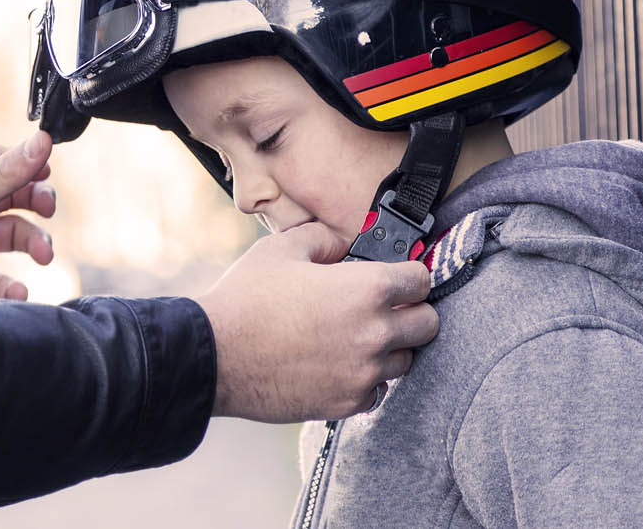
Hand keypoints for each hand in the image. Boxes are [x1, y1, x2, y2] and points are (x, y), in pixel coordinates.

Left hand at [0, 130, 56, 298]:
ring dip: (35, 243)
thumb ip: (4, 175)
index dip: (26, 163)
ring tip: (43, 255)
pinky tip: (18, 290)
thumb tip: (43, 140)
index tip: (48, 171)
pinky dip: (16, 286)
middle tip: (48, 211)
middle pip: (15, 197)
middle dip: (37, 202)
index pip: (0, 160)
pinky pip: (3, 281)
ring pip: (15, 237)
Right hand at [195, 222, 438, 421]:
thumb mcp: (282, 248)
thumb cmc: (247, 299)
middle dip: (411, 312)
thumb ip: (323, 238)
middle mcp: (375, 331)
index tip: (397, 278)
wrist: (214, 356)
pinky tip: (340, 365)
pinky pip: (377, 391)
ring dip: (390, 348)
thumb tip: (340, 244)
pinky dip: (366, 380)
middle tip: (386, 309)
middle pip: (428, 324)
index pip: (421, 279)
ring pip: (406, 361)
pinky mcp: (346, 403)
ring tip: (358, 338)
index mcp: (367, 287)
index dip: (409, 275)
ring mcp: (363, 372)